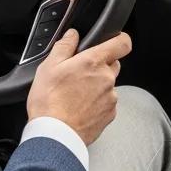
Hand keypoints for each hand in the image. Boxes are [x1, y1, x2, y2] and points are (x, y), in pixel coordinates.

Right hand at [27, 29, 130, 145]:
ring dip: (97, 86)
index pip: (122, 43)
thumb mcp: (48, 67)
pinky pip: (107, 102)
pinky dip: (97, 103)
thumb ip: (64, 46)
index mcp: (94, 62)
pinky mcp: (110, 114)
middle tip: (80, 74)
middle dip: (99, 66)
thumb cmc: (49, 102)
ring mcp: (111, 97)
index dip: (119, 39)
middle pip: (112, 64)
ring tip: (75, 95)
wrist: (54, 135)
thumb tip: (73, 34)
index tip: (113, 41)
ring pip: (109, 84)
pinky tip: (80, 108)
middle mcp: (107, 78)